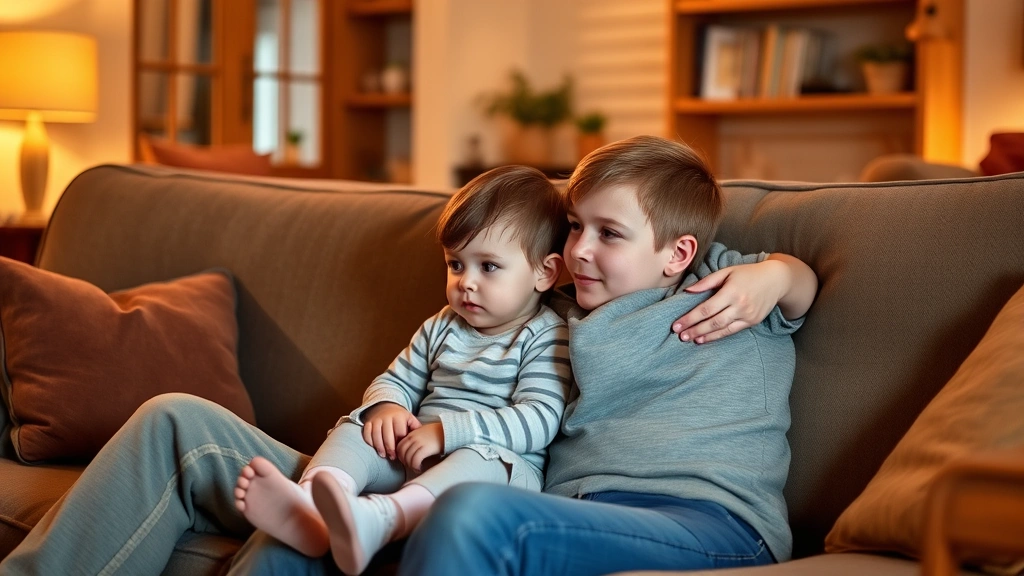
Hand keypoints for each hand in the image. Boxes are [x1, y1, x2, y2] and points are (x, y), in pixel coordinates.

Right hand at [362, 402, 420, 459]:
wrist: (385, 406)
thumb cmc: (400, 418)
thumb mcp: (410, 419)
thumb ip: (416, 428)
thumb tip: (424, 440)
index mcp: (399, 416)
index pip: (399, 433)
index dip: (400, 444)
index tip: (401, 452)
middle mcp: (387, 417)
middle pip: (387, 435)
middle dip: (390, 448)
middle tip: (392, 457)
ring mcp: (376, 419)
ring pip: (376, 435)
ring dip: (379, 447)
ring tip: (383, 455)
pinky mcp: (368, 422)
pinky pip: (366, 433)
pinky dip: (369, 441)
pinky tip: (374, 448)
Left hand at [396, 423, 443, 471]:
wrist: (448, 431)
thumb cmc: (437, 433)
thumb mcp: (422, 432)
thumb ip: (414, 438)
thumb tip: (409, 450)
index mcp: (411, 434)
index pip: (399, 446)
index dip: (400, 455)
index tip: (405, 460)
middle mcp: (413, 438)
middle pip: (402, 452)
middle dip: (404, 461)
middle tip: (410, 466)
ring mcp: (419, 443)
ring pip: (408, 457)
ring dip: (410, 465)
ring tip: (415, 468)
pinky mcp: (425, 448)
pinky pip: (416, 460)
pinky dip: (416, 466)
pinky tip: (420, 468)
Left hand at [671, 260, 786, 343]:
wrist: (776, 280)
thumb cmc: (748, 273)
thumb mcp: (727, 272)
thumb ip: (707, 282)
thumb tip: (688, 291)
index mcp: (731, 291)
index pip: (706, 309)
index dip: (690, 318)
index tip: (676, 325)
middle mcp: (739, 305)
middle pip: (712, 322)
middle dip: (694, 330)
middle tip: (680, 336)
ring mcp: (747, 315)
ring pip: (722, 329)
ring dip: (704, 336)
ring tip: (690, 339)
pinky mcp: (752, 322)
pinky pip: (732, 331)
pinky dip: (718, 336)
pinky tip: (706, 339)